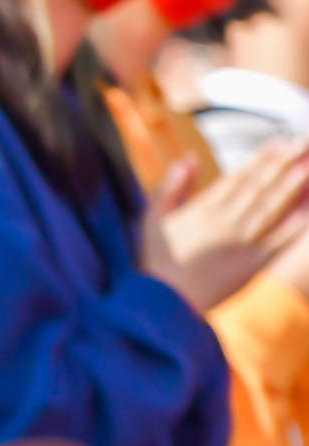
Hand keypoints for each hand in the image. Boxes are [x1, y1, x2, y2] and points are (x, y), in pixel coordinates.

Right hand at [153, 140, 308, 314]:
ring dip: (289, 189)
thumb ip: (171, 185)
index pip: (238, 177)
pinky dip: (291, 227)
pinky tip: (304, 212)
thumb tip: (187, 156)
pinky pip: (277, 242)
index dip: (260, 159)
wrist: (164, 302)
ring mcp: (241, 244)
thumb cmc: (155, 259)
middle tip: (298, 147)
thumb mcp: (152, 217)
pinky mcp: (251, 265)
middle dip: (280, 166)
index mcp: (202, 209)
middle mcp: (226, 223)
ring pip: (270, 210)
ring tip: (304, 170)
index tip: (277, 142)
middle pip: (258, 188)